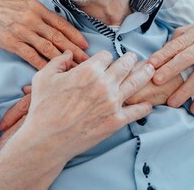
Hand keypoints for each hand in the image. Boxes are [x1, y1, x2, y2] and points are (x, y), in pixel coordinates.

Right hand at [0, 0, 88, 68]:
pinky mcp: (12, 43)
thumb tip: (56, 24)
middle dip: (75, 50)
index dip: (75, 36)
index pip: (61, 23)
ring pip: (48, 48)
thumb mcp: (22, 4)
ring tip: (75, 69)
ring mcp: (22, 31)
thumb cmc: (1, 9)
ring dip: (63, 60)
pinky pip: (32, 56)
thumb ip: (39, 13)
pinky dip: (44, 65)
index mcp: (36, 8)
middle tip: (87, 61)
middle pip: (58, 37)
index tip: (86, 45)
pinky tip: (53, 72)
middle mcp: (32, 18)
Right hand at [0, 66, 181, 141]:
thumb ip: (58, 61)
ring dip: (145, 74)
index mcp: (88, 71)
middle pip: (125, 65)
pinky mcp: (116, 121)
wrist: (47, 139)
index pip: (106, 55)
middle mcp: (104, 84)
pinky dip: (144, 106)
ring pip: (135, 83)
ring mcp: (112, 103)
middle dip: (130, 60)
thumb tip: (68, 54)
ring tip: (150, 69)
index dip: (105, 57)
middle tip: (134, 58)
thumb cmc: (43, 108)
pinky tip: (148, 103)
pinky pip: (136, 111)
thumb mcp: (44, 77)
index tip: (105, 60)